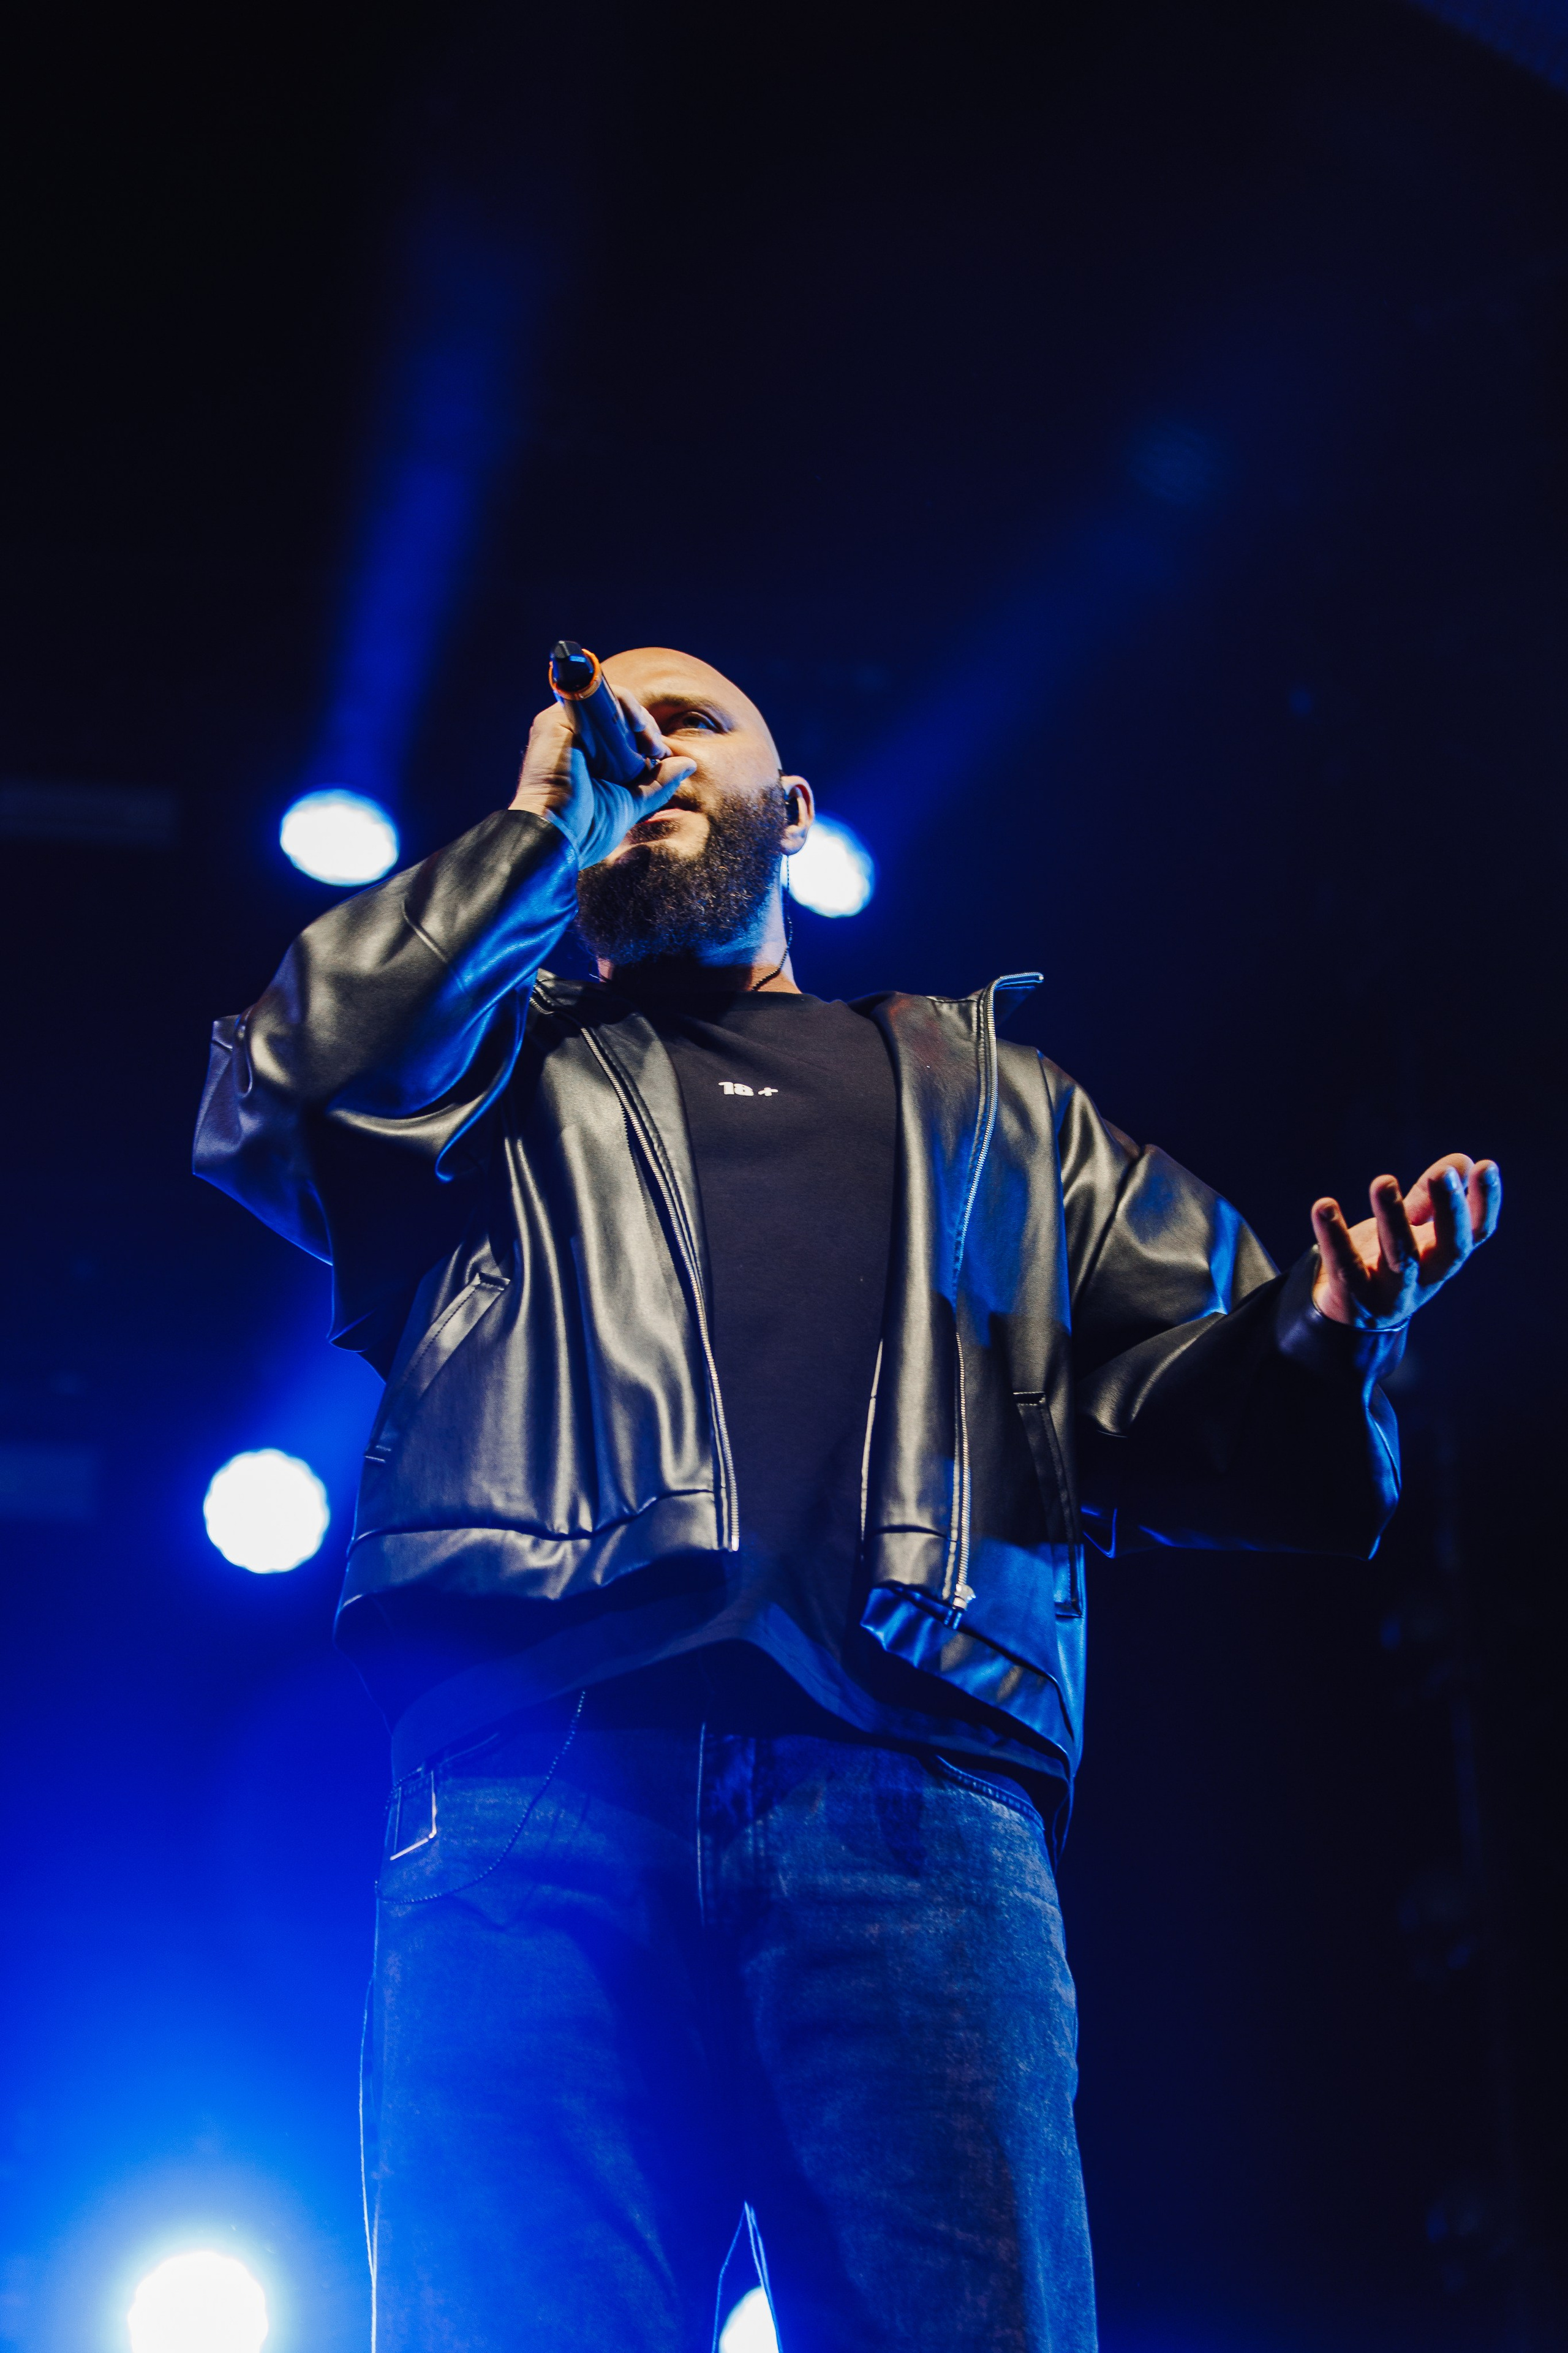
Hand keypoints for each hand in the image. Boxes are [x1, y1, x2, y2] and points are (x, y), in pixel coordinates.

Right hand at [510, 689, 695, 867]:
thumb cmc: (588, 828)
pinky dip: (622, 706)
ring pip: (611, 701)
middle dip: (646, 728)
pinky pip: (597, 697)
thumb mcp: (632, 803)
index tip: (659, 756)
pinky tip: (636, 729)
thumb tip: (689, 764)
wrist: (559, 838)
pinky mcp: (555, 720)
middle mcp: (573, 736)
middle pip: (619, 713)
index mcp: (586, 753)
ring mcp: (563, 725)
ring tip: (649, 745)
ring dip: (639, 718)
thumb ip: (658, 782)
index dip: (646, 735)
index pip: (622, 728)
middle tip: (656, 751)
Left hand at [1310, 1155, 1501, 1327]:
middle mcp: (1426, 1279)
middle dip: (1449, 1211)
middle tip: (1444, 1174)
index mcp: (1444, 1258)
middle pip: (1449, 1248)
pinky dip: (1334, 1236)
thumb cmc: (1387, 1265)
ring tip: (1383, 1182)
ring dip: (1393, 1218)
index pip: (1476, 1233)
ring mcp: (1392, 1293)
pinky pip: (1345, 1266)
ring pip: (1399, 1257)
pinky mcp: (1353, 1299)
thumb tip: (1462, 1160)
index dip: (1485, 1202)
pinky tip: (1324, 1206)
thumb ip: (1430, 1199)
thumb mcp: (1412, 1232)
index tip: (1486, 1166)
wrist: (1347, 1316)